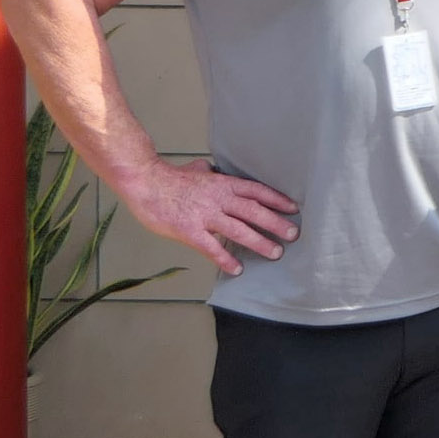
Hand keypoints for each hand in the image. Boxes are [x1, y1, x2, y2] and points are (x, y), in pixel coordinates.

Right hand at [118, 158, 297, 277]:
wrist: (144, 183)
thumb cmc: (168, 177)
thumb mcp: (195, 169)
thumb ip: (207, 171)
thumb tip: (209, 168)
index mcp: (222, 184)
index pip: (256, 191)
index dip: (276, 200)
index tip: (293, 208)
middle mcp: (219, 199)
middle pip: (254, 211)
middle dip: (276, 223)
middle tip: (294, 234)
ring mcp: (205, 215)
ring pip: (239, 230)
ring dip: (260, 243)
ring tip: (276, 253)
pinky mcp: (190, 231)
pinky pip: (212, 248)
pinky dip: (226, 259)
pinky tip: (237, 269)